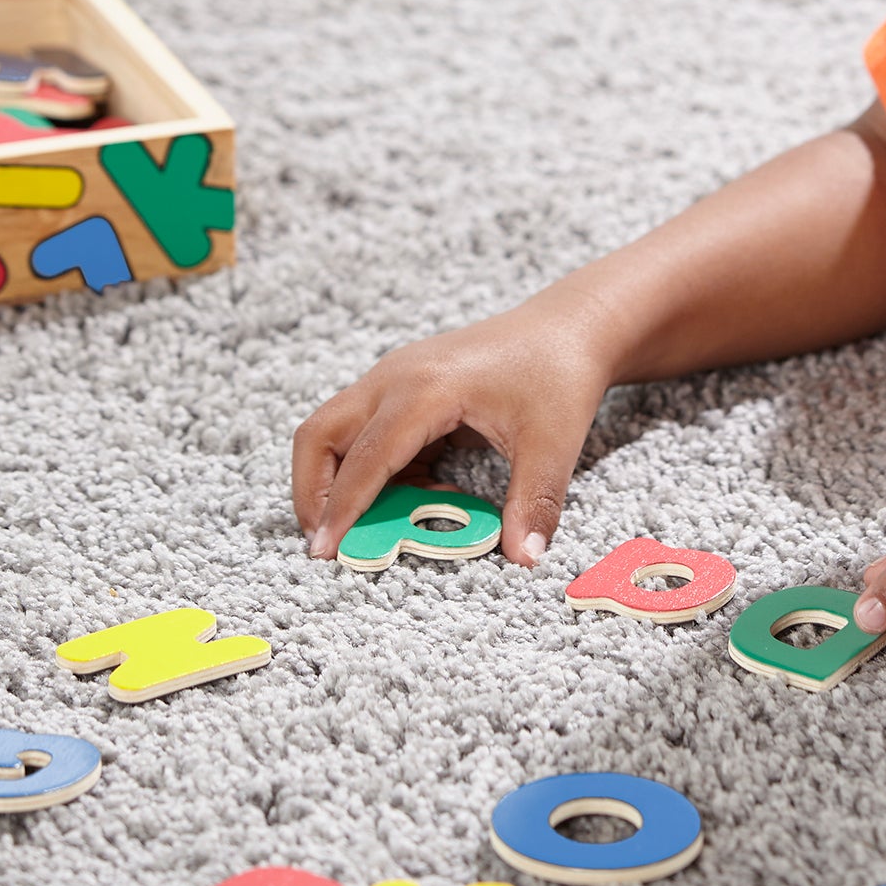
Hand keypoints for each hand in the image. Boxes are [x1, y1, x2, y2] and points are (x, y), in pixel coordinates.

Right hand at [291, 298, 611, 567]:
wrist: (570, 327)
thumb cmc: (560, 374)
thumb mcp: (553, 443)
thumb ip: (534, 502)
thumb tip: (525, 559)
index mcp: (427, 388)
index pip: (364, 457)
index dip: (342, 510)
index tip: (325, 556)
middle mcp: (398, 377)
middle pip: (321, 435)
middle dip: (314, 494)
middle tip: (331, 545)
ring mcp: (396, 377)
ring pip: (335, 431)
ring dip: (341, 481)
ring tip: (383, 522)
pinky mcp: (404, 385)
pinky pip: (367, 432)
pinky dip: (375, 469)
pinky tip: (422, 491)